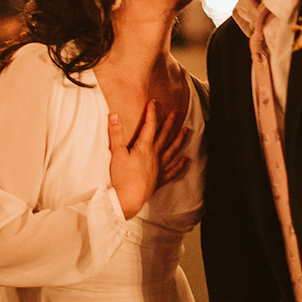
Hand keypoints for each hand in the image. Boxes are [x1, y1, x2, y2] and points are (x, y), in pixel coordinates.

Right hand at [107, 101, 189, 218]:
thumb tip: (114, 115)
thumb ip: (116, 133)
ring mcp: (158, 168)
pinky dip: (180, 166)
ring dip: (179, 140)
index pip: (149, 126)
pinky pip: (172, 171)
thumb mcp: (116, 153)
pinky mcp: (159, 180)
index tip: (153, 103)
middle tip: (177, 112)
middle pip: (164, 136)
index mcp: (144, 147)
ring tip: (187, 131)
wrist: (128, 199)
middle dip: (170, 123)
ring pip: (172, 151)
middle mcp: (154, 155)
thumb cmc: (121, 177)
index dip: (151, 113)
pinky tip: (186, 160)